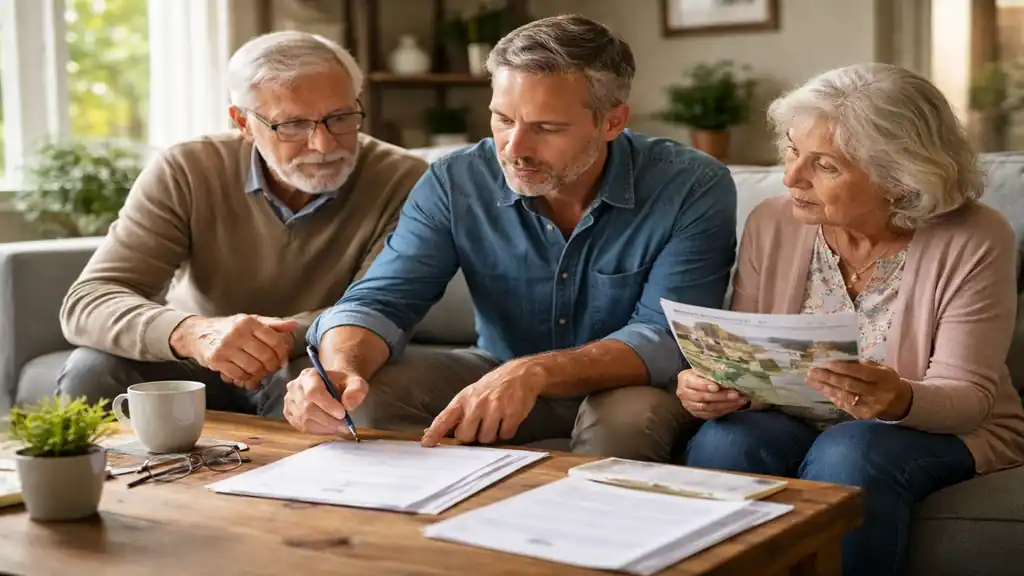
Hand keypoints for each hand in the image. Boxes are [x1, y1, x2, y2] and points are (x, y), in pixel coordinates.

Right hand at [170, 314, 297, 388]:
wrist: (197, 333)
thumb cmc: (229, 327)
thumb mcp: (251, 321)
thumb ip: (273, 324)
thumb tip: (294, 325)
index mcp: (249, 322)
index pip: (275, 340)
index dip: (282, 353)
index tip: (282, 359)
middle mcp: (237, 333)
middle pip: (266, 356)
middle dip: (272, 366)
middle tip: (271, 368)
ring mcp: (226, 347)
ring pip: (253, 367)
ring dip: (259, 373)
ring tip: (259, 370)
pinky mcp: (217, 360)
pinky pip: (239, 374)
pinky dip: (245, 377)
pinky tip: (245, 372)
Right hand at [283, 367, 368, 434]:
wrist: (333, 385)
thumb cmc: (343, 384)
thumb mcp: (356, 382)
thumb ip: (356, 390)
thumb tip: (348, 405)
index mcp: (309, 375)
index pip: (313, 391)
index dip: (327, 405)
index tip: (342, 414)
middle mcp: (295, 386)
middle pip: (307, 408)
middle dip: (328, 420)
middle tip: (345, 426)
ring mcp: (290, 400)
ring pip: (304, 420)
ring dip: (325, 427)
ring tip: (339, 427)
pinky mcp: (289, 413)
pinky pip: (302, 426)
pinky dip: (318, 430)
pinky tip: (329, 428)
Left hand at [421, 361, 541, 446]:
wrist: (520, 373)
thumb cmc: (492, 386)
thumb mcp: (471, 393)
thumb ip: (455, 413)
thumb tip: (431, 432)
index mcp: (464, 398)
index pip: (445, 418)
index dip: (435, 432)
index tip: (426, 443)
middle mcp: (477, 403)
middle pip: (466, 436)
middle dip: (472, 436)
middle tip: (480, 426)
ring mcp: (495, 408)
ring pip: (486, 439)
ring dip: (491, 434)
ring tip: (496, 419)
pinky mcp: (512, 414)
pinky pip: (505, 436)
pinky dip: (506, 431)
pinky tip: (507, 418)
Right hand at [676, 369, 748, 419]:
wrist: (695, 385)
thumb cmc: (702, 374)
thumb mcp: (704, 369)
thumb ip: (712, 371)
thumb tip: (729, 372)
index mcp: (684, 379)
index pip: (694, 383)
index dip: (705, 385)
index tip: (717, 387)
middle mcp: (684, 393)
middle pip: (702, 397)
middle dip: (721, 396)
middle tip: (736, 394)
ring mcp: (690, 406)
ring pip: (708, 408)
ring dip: (726, 405)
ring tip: (740, 401)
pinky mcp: (697, 414)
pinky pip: (711, 415)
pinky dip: (725, 411)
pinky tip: (735, 406)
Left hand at [805, 360, 911, 420]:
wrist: (899, 402)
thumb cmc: (886, 380)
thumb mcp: (881, 368)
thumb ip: (863, 365)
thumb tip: (840, 360)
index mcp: (883, 378)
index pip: (861, 373)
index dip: (844, 368)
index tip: (827, 363)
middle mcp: (878, 393)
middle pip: (849, 385)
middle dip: (828, 378)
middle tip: (812, 372)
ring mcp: (871, 406)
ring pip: (845, 396)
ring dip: (826, 388)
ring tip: (812, 381)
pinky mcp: (865, 416)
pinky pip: (846, 406)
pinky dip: (834, 397)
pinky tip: (824, 390)